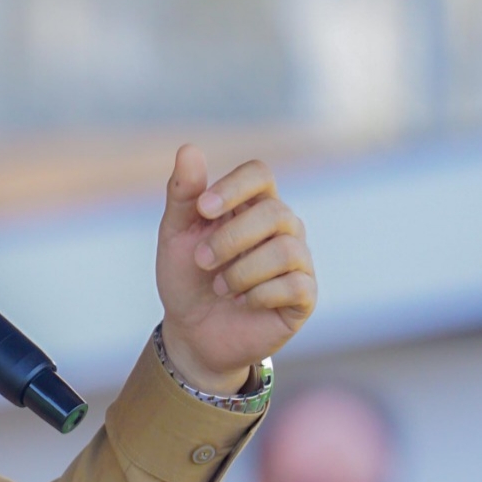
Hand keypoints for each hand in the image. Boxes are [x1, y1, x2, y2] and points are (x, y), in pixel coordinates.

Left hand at [154, 146, 314, 391]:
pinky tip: (243, 303)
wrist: (193, 332)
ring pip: (284, 250)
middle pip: (273, 212)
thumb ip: (184, 194)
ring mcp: (298, 260)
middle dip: (229, 239)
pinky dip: (258, 295)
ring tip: (219, 287)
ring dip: (240, 273)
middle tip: (201, 261)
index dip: (234, 187)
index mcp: (251, 204)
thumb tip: (188, 148)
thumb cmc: (187, 278)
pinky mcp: (305, 295)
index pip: (260, 173)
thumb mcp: (176, 235)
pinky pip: (294, 285)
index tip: (204, 210)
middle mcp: (282, 226)